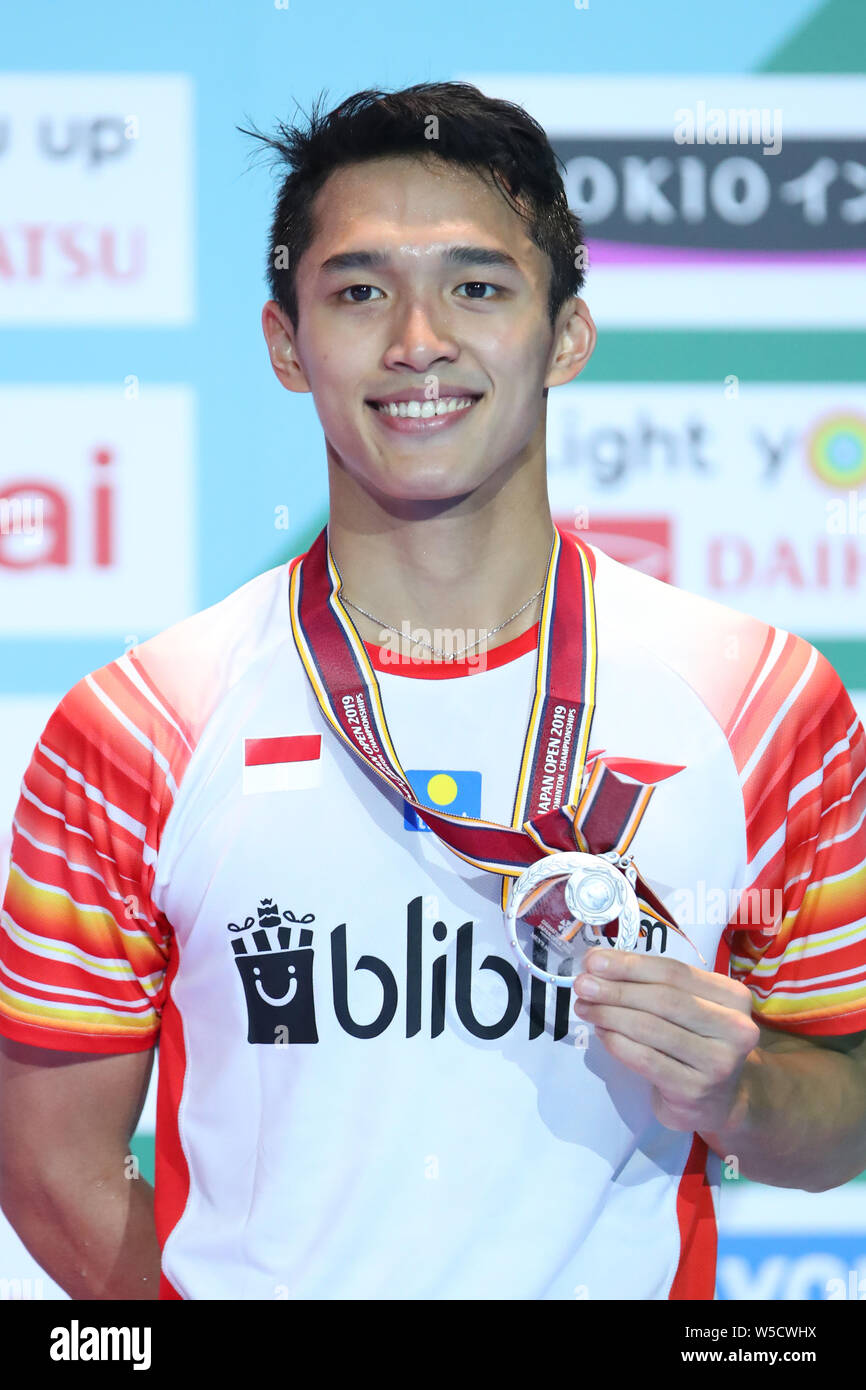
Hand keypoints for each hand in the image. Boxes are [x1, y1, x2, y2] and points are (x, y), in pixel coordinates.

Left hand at [573, 947, 760, 1134]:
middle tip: (582, 985)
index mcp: (734, 996)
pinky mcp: (694, 1090)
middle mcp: (735, 1028)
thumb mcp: (689, 1006)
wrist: (720, 1100)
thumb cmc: (696, 1041)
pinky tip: (601, 1033)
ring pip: (652, 1028)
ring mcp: (718, 1063)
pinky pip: (646, 1060)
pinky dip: (617, 1043)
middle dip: (616, 989)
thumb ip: (652, 983)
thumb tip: (598, 960)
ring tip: (584, 1007)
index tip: (594, 960)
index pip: (674, 972)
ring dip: (610, 1015)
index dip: (630, 964)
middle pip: (664, 999)